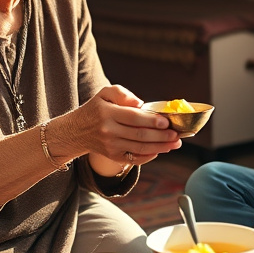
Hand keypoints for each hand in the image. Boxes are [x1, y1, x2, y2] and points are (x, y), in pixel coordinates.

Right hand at [64, 85, 180, 173]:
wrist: (76, 131)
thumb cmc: (96, 109)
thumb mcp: (105, 94)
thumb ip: (122, 93)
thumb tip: (140, 103)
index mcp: (107, 113)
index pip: (133, 117)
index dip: (152, 120)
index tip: (167, 122)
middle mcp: (108, 131)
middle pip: (140, 135)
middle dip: (161, 136)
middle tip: (177, 135)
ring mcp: (110, 146)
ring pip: (140, 148)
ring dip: (160, 147)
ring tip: (174, 143)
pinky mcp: (112, 156)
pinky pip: (133, 159)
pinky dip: (148, 156)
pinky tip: (160, 150)